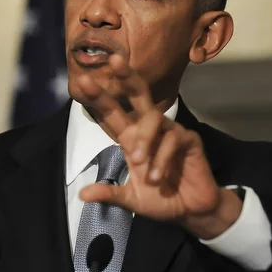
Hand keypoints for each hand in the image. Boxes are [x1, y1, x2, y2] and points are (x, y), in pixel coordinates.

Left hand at [77, 54, 242, 239]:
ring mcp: (170, 132)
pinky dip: (162, 158)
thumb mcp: (131, 199)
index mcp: (132, 139)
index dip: (99, 100)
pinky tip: (157, 177)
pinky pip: (174, 139)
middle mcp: (149, 130)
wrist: (191, 210)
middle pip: (137, 95)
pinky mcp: (189, 140)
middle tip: (113, 61)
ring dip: (144, 138)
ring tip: (137, 160)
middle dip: (126, 77)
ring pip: (154, 118)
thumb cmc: (161, 199)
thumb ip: (109, 194)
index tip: (82, 83)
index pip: (112, 115)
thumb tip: (81, 194)